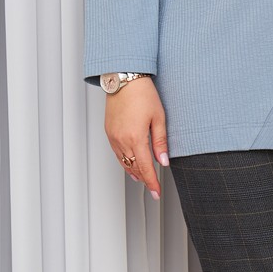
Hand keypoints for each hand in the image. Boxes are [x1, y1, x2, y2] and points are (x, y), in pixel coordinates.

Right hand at [104, 78, 168, 199]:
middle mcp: (122, 140)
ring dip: (133, 172)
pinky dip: (124, 162)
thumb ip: (160, 142)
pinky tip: (130, 164)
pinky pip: (117, 153)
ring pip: (123, 162)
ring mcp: (113, 137)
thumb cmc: (142, 94)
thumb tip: (163, 161)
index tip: (156, 192)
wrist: (124, 79)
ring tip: (143, 179)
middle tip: (153, 188)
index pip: (145, 167)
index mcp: (136, 138)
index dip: (152, 182)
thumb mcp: (159, 118)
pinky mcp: (109, 132)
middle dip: (144, 179)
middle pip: (134, 167)